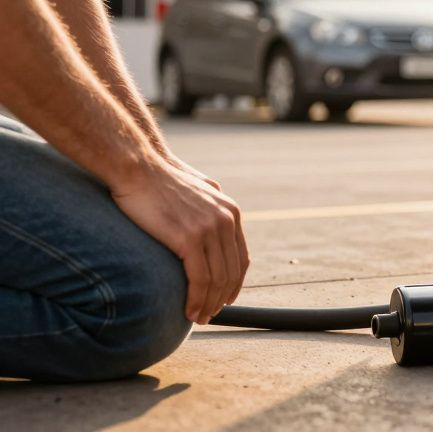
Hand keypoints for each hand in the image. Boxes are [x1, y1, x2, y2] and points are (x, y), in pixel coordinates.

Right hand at [109, 156, 249, 323]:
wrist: (139, 167)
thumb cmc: (161, 179)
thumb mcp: (199, 190)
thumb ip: (211, 207)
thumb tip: (215, 223)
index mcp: (231, 212)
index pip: (240, 258)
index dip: (234, 283)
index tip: (225, 299)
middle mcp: (227, 220)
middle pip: (231, 272)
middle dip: (221, 298)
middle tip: (210, 315)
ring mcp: (210, 229)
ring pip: (217, 279)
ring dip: (209, 304)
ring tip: (199, 318)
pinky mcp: (190, 238)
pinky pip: (200, 278)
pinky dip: (197, 299)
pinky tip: (190, 311)